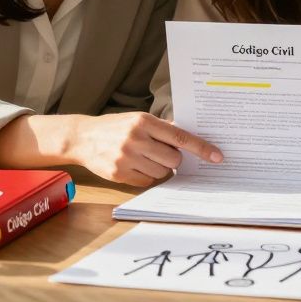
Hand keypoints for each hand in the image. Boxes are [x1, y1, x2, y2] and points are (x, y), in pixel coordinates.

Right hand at [71, 112, 221, 186]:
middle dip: (173, 159)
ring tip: (144, 158)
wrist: (83, 137)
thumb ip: (162, 128)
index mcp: (144, 122)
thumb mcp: (138, 119)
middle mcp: (136, 139)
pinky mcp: (119, 174)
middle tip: (162, 153)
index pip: (180, 137)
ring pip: (162, 172)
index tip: (217, 156)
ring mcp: (126, 158)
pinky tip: (135, 166)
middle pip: (174, 159)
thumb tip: (189, 136)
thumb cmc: (116, 127)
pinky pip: (147, 182)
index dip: (201, 148)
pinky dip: (147, 176)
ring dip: (160, 168)